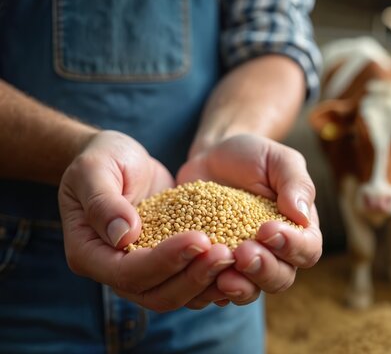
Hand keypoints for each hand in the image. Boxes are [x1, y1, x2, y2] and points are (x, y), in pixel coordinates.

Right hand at [59, 130, 234, 311]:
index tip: (199, 237)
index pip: (128, 273)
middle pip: (157, 295)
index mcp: (88, 254)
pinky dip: (214, 279)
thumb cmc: (102, 158)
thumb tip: (124, 236)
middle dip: (193, 277)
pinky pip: (191, 283)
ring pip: (178, 295)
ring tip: (236, 257)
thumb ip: (103, 202)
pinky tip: (238, 263)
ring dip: (208, 282)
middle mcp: (115, 272)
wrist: (120, 160)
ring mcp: (143, 272)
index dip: (165, 261)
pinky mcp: (167, 264)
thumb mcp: (95, 169)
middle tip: (226, 253)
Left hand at [177, 134, 322, 306]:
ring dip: (240, 287)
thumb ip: (295, 183)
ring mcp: (245, 265)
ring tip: (223, 274)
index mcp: (299, 230)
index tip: (268, 230)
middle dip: (264, 270)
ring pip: (251, 291)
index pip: (308, 250)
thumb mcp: (278, 160)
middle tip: (243, 252)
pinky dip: (209, 290)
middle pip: (282, 279)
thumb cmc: (253, 156)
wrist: (213, 157)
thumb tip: (302, 215)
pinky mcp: (215, 268)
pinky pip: (215, 291)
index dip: (292, 247)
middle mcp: (277, 254)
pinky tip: (197, 275)